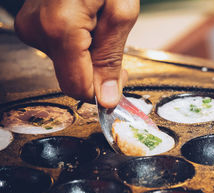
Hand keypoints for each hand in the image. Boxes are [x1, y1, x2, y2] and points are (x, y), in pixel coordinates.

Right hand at [14, 0, 139, 107]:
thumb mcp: (121, 11)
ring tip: (100, 25)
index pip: (78, 87)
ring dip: (90, 55)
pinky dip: (79, 45)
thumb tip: (106, 98)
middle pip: (72, 77)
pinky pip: (59, 49)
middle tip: (115, 47)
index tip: (120, 80)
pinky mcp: (32, 23)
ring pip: (67, 64)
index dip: (102, 92)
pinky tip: (88, 23)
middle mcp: (38, 30)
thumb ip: (111, 58)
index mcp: (61, 29)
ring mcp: (31, 27)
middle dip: (98, 72)